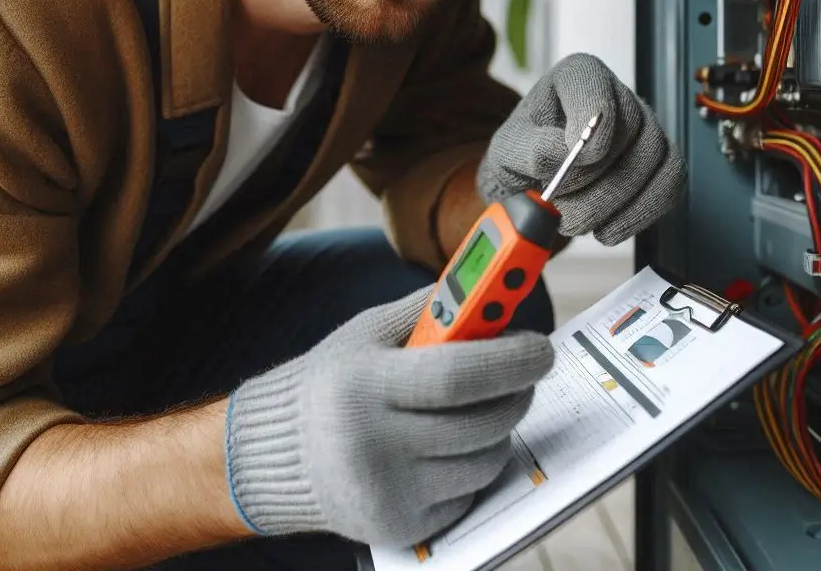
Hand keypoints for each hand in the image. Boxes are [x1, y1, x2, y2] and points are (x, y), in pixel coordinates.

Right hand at [225, 286, 553, 545]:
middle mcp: (374, 444)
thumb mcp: (369, 330)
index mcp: (365, 385)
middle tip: (526, 371)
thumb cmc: (335, 379)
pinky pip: (468, 496)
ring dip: (500, 430)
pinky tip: (451, 445)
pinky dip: (474, 466)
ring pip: (484, 462)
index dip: (509, 361)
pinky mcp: (400, 529)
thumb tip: (491, 292)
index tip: (541, 348)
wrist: (278, 452)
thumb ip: (429, 310)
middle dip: (517, 393)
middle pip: (480, 423)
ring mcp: (388, 493)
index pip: (456, 376)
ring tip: (482, 407)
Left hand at [477, 52, 685, 244]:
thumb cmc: (522, 158)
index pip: (596, 87)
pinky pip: (669, 185)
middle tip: (564, 210)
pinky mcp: (660, 160)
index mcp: (577, 76)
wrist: (533, 185)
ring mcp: (644, 126)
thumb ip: (529, 148)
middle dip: (595, 181)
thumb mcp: (507, 150)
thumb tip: (562, 153)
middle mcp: (616, 94)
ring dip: (613, 203)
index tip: (579, 160)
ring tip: (576, 222)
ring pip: (653, 160)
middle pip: (629, 130)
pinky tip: (607, 230)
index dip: (591, 127)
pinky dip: (638, 214)